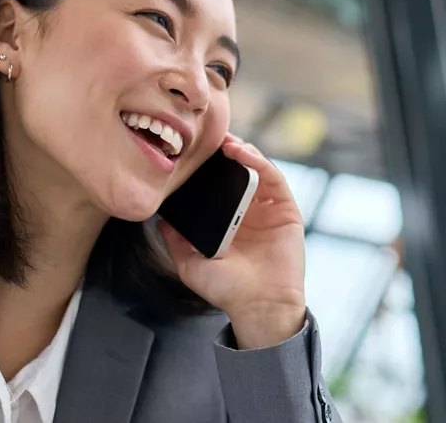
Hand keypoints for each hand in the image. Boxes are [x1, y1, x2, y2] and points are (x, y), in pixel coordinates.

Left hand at [160, 135, 306, 348]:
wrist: (258, 307)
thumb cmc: (227, 290)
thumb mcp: (190, 264)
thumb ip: (175, 240)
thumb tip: (159, 218)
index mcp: (228, 221)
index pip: (218, 186)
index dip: (207, 168)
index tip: (190, 153)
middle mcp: (249, 212)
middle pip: (238, 172)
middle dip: (223, 153)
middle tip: (207, 138)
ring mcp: (269, 209)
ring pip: (257, 170)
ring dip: (242, 152)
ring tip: (224, 143)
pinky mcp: (286, 210)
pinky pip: (274, 179)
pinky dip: (260, 162)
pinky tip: (243, 154)